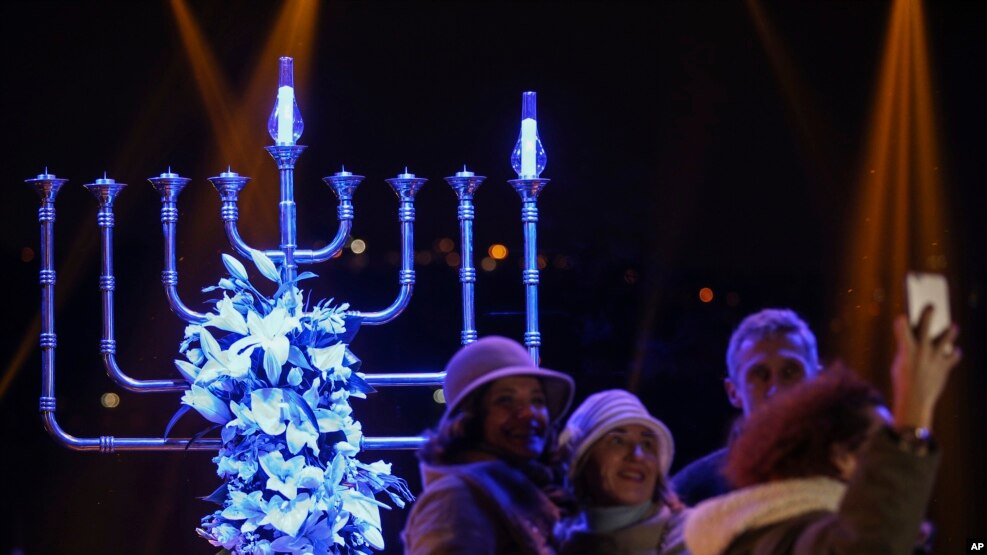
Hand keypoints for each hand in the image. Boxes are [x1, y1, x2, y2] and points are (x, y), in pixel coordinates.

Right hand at [891, 306, 960, 429]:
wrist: (915, 401)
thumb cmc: (903, 381)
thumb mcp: (899, 364)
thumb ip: (907, 349)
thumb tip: (917, 339)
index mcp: (905, 349)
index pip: (902, 329)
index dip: (901, 322)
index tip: (903, 316)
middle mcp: (921, 350)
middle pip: (925, 327)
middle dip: (928, 315)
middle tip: (932, 306)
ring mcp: (934, 358)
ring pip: (945, 339)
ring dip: (950, 331)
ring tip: (954, 326)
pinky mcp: (944, 366)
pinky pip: (953, 356)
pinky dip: (954, 353)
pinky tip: (955, 350)